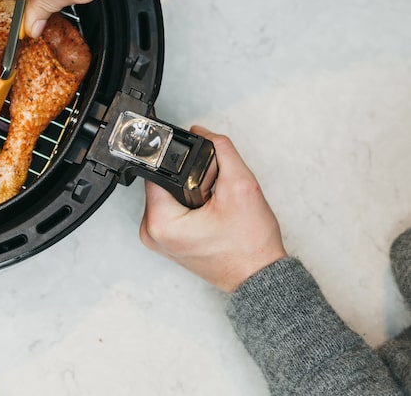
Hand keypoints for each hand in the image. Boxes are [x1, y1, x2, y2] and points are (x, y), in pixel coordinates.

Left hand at [140, 126, 287, 292]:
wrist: (259, 276)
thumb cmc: (250, 245)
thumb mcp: (242, 186)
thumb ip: (221, 151)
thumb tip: (202, 133)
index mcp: (160, 222)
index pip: (158, 172)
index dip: (183, 163)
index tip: (203, 171)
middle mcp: (151, 232)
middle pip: (163, 182)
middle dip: (190, 179)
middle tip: (214, 193)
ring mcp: (157, 239)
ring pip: (168, 195)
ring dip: (190, 192)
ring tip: (213, 205)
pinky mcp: (166, 241)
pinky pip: (172, 210)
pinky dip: (189, 205)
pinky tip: (208, 213)